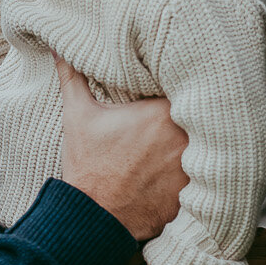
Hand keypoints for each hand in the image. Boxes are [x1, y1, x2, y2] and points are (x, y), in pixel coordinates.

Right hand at [54, 56, 188, 239]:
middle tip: (179, 119)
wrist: (91, 217)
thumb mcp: (78, 117)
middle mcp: (185, 140)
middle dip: (192, 117)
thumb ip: (73, 77)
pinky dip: (196, 175)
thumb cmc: (87, 166)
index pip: (187, 90)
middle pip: (200, 118)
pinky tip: (181, 173)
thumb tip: (58, 46)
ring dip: (199, 145)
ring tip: (183, 146)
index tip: (174, 92)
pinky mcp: (194, 195)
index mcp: (163, 114)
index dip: (183, 89)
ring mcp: (193, 169)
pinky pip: (205, 179)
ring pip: (207, 148)